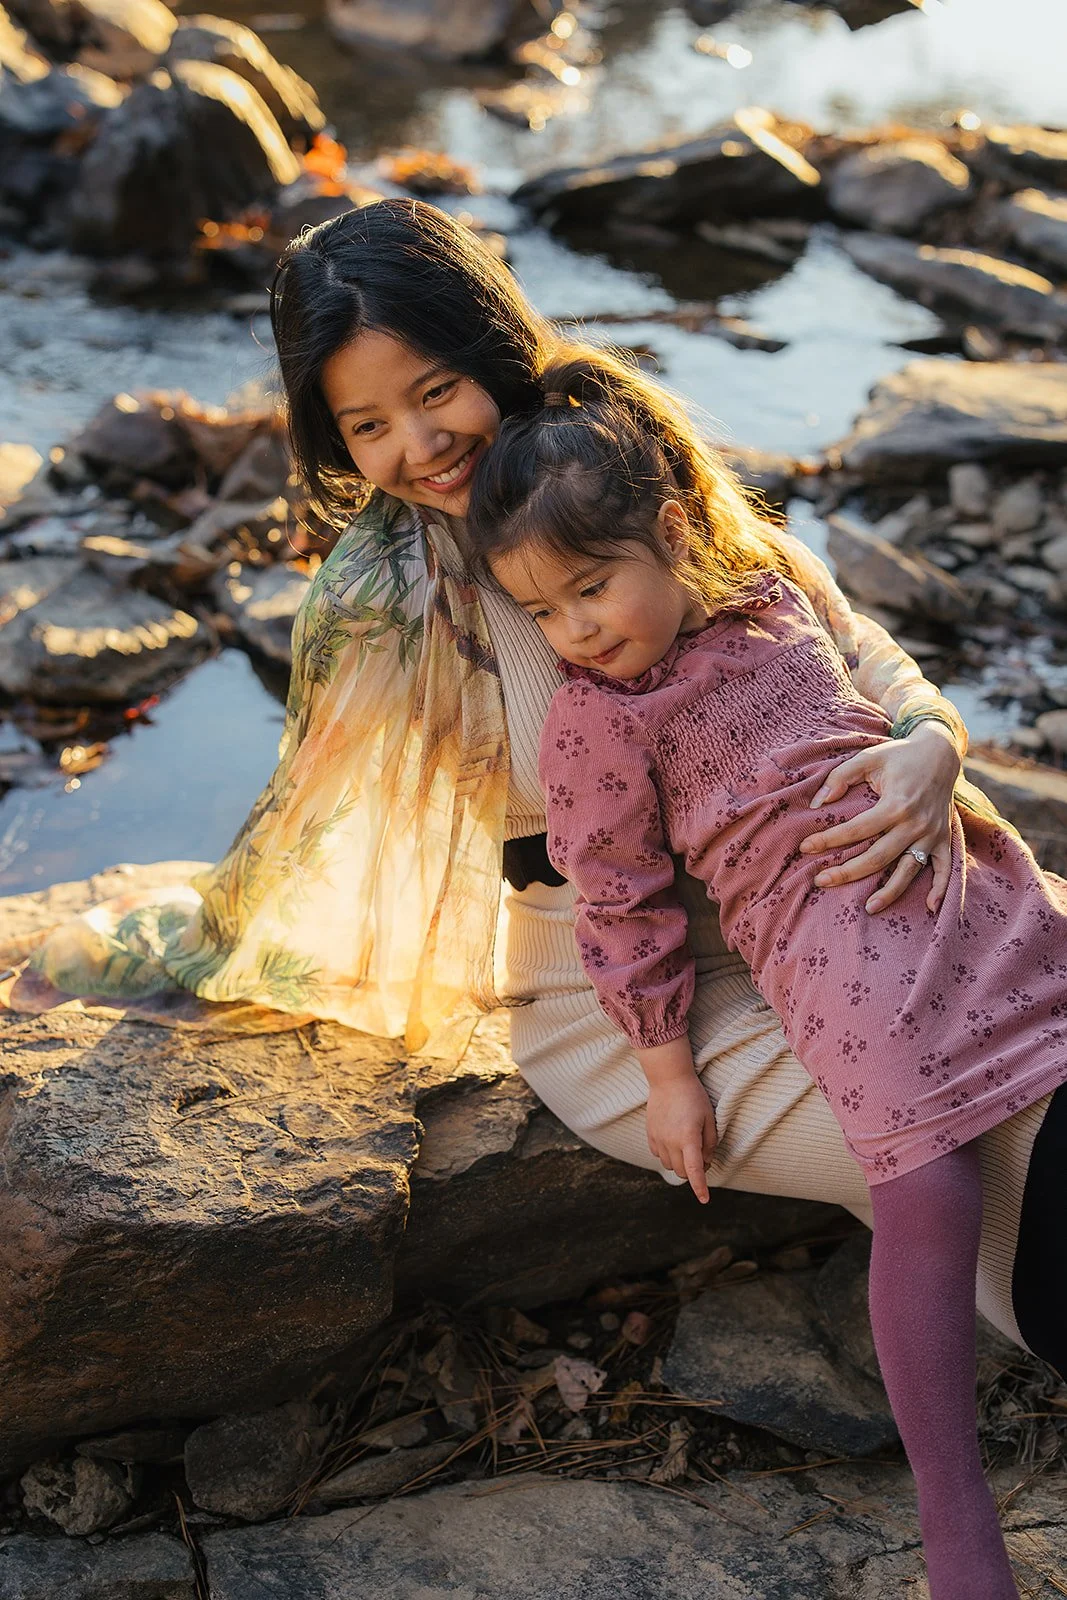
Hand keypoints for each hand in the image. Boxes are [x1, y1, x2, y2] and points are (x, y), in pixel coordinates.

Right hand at [646, 1075, 717, 1202]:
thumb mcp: (709, 1118)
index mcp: (688, 1138)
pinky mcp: (650, 1134)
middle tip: (703, 1156)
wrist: (668, 1078)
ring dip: (680, 1163)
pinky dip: (667, 1155)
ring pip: (668, 1165)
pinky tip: (673, 1142)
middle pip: (681, 1172)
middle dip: (693, 1172)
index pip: (694, 1170)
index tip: (704, 1200)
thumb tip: (705, 1161)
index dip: (700, 1187)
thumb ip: (709, 1143)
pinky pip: (658, 1155)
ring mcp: (658, 1138)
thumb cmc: (693, 1096)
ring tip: (687, 1146)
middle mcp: (670, 1142)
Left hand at [799, 721, 959, 914]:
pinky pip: (944, 868)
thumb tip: (817, 804)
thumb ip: (840, 777)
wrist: (940, 752)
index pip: (857, 829)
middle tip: (821, 881)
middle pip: (879, 856)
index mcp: (896, 804)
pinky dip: (940, 888)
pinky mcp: (944, 838)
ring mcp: (932, 834)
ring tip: (869, 908)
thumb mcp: (868, 758)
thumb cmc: (899, 756)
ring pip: (909, 869)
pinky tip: (929, 907)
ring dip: (891, 891)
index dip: (829, 839)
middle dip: (848, 872)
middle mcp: (916, 823)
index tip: (805, 847)